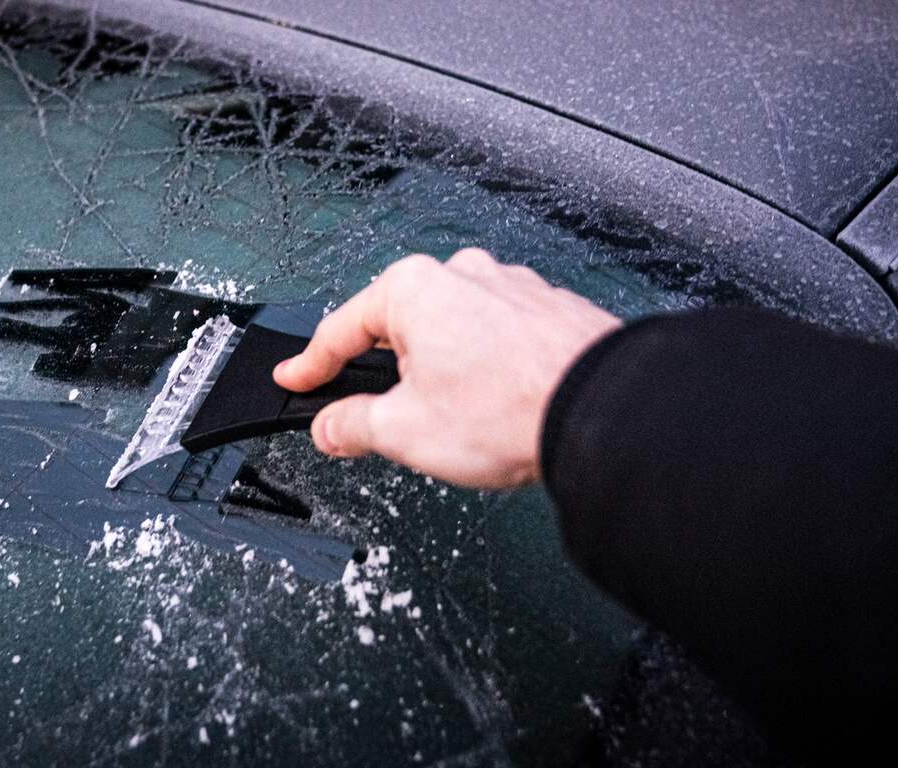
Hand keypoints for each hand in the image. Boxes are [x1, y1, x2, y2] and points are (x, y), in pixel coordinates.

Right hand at [273, 249, 621, 487]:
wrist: (601, 412)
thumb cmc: (512, 409)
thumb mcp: (406, 431)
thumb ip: (354, 425)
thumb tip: (332, 426)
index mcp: (415, 290)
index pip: (342, 329)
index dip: (311, 364)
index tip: (296, 381)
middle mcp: (463, 275)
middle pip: (401, 328)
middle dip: (387, 374)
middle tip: (382, 419)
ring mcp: (510, 288)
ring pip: (453, 331)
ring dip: (442, 372)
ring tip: (457, 420)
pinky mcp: (546, 309)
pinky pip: (496, 336)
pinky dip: (485, 367)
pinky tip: (495, 404)